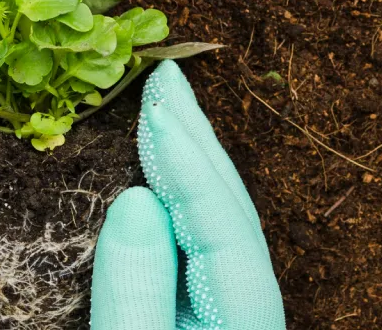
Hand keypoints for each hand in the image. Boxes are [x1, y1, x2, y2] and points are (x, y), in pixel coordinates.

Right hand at [91, 61, 285, 329]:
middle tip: (163, 76)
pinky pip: (195, 245)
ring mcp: (226, 313)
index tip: (152, 110)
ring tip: (160, 103)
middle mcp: (247, 311)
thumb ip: (136, 293)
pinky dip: (176, 197)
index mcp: (245, 322)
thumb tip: (135, 199)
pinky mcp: (203, 318)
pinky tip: (157, 169)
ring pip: (217, 224)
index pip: (222, 229)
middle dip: (195, 140)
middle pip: (230, 213)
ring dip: (188, 160)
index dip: (187, 165)